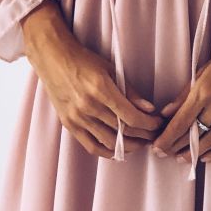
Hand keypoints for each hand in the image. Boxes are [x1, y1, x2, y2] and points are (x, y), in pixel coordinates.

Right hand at [27, 28, 162, 159]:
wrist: (53, 59)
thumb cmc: (84, 61)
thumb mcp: (111, 69)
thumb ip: (130, 91)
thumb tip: (150, 109)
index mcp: (101, 90)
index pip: (131, 116)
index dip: (149, 124)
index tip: (158, 123)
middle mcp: (88, 106)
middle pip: (123, 131)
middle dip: (143, 136)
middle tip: (153, 135)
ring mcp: (77, 117)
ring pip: (109, 142)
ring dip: (129, 146)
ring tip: (140, 143)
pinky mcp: (69, 124)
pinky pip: (91, 146)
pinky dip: (107, 152)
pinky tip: (119, 150)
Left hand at [151, 14, 210, 164]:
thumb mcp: (204, 69)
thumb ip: (184, 94)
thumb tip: (166, 113)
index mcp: (204, 91)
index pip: (180, 122)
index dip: (166, 138)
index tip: (157, 147)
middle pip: (192, 135)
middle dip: (175, 147)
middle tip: (164, 153)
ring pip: (210, 142)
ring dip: (193, 154)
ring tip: (181, 159)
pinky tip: (205, 158)